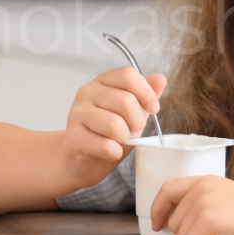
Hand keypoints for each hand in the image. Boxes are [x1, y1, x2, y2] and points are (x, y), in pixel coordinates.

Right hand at [59, 67, 165, 188]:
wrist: (81, 159)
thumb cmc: (107, 133)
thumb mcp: (131, 112)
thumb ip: (145, 95)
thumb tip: (160, 79)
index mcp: (102, 81)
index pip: (128, 75)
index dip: (146, 93)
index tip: (154, 108)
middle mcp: (87, 92)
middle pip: (125, 101)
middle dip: (137, 122)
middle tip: (133, 131)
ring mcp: (77, 114)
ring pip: (115, 125)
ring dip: (124, 138)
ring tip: (119, 140)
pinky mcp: (73, 137)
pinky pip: (106, 145)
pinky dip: (114, 152)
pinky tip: (109, 151)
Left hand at [150, 175, 233, 234]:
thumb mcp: (227, 197)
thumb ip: (202, 202)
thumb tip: (175, 223)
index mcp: (205, 180)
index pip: (167, 189)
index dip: (158, 209)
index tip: (157, 224)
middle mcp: (201, 188)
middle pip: (174, 222)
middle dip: (192, 234)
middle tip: (221, 232)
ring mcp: (203, 204)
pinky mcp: (207, 222)